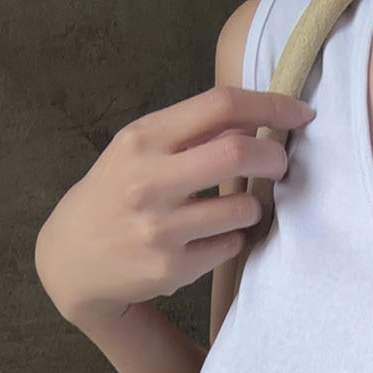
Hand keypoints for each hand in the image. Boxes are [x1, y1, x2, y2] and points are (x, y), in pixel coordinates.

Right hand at [33, 83, 316, 323]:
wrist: (72, 257)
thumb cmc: (116, 192)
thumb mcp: (138, 149)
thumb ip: (190, 134)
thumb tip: (256, 122)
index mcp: (143, 138)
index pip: (220, 105)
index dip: (271, 106)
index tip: (300, 113)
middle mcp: (150, 180)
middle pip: (238, 153)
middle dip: (274, 157)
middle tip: (281, 164)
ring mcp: (161, 227)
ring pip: (243, 208)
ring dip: (253, 206)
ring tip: (240, 206)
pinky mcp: (173, 267)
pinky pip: (230, 245)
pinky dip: (233, 237)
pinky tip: (212, 236)